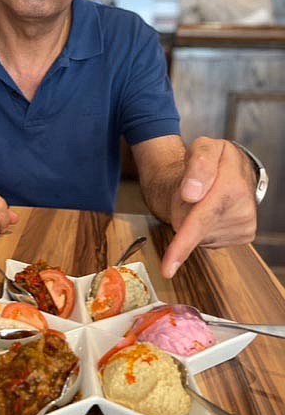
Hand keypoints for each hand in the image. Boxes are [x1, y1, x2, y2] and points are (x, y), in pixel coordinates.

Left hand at [162, 137, 256, 277]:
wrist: (231, 169)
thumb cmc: (212, 160)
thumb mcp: (202, 148)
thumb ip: (196, 165)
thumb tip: (192, 193)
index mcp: (232, 182)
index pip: (202, 218)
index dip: (183, 244)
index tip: (169, 266)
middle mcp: (243, 206)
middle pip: (193, 226)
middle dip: (182, 212)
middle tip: (190, 191)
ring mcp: (245, 223)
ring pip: (200, 236)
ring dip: (193, 219)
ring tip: (204, 199)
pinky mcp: (244, 235)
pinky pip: (209, 240)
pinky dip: (203, 228)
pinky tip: (212, 212)